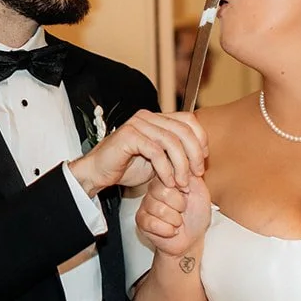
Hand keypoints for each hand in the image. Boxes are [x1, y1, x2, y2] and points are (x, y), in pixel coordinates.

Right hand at [69, 111, 206, 196]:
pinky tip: (168, 182)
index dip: (200, 139)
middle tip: (196, 175)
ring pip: (171, 141)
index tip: (202, 161)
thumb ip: (175, 153)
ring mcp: (137, 124)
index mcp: (156, 118)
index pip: (188, 120)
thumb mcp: (158, 159)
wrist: (98, 173)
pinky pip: (155, 152)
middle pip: (183, 130)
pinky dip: (166, 169)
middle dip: (194, 154)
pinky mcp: (128, 136)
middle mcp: (147, 117)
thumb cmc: (127, 167)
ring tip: (182, 183)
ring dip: (181, 165)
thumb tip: (200, 155)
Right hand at [135, 174, 211, 256]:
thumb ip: (190, 174)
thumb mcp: (200, 192)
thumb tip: (180, 160)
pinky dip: (167, 230)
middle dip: (179, 205)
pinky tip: (170, 230)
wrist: (192, 239)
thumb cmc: (196, 215)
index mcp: (166, 181)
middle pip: (162, 191)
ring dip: (175, 220)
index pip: (168, 175)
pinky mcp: (141, 220)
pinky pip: (152, 223)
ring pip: (159, 209)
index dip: (182, 189)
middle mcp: (153, 191)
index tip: (188, 196)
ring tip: (177, 222)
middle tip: (182, 211)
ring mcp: (145, 205)